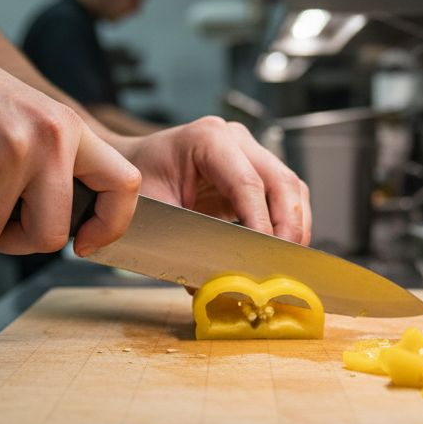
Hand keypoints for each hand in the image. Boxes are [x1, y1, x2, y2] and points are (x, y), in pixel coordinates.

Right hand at [0, 23, 139, 255]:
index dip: (109, 226)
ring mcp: (10, 149)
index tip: (82, 244)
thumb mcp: (22, 116)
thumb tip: (56, 230)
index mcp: (68, 128)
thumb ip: (46, 163)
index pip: (122, 185)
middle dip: (10, 239)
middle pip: (50, 236)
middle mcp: (47, 137)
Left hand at [115, 116, 311, 244]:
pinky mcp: (255, 172)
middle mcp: (234, 139)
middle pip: (280, 181)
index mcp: (207, 139)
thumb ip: (185, 245)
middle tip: (286, 262)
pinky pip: (284, 196)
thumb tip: (217, 284)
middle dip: (288, 225)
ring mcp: (249, 152)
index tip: (266, 253)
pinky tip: (282, 250)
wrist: (127, 168)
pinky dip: (288, 223)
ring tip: (289, 261)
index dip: (261, 221)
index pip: (247, 182)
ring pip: (291, 187)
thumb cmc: (138, 185)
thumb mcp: (155, 213)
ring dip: (295, 225)